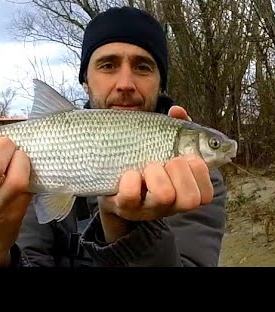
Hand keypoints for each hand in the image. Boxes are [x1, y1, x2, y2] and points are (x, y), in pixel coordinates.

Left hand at [98, 106, 212, 241]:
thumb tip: (177, 111)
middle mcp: (168, 206)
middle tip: (166, 161)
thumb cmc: (144, 161)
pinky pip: (130, 194)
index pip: (206, 194)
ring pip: (164, 196)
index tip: (186, 157)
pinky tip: (128, 173)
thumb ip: (176, 128)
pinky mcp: (124, 206)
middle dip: (179, 171)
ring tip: (147, 168)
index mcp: (183, 192)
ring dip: (156, 174)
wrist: (112, 181)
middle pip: (190, 199)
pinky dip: (130, 179)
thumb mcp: (162, 145)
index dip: (199, 171)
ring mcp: (146, 207)